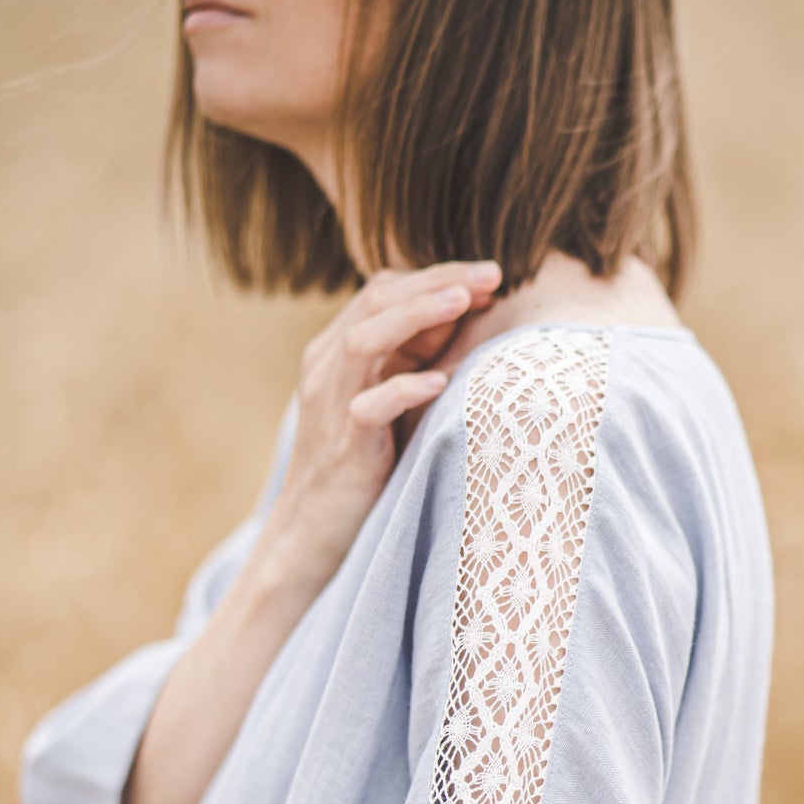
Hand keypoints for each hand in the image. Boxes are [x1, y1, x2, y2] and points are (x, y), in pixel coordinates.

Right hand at [259, 259, 502, 592]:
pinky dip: (404, 390)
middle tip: (491, 273)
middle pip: (377, 301)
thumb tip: (468, 318)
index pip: (383, 291)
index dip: (435, 278)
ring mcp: (331, 405)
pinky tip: (439, 382)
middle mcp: (329, 367)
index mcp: (338, 350)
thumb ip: (415, 360)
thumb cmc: (362, 465)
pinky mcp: (344, 446)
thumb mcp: (389, 401)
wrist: (312, 531)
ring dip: (417, 316)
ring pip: (366, 341)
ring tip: (464, 301)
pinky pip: (368, 408)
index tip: (488, 277)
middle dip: (437, 282)